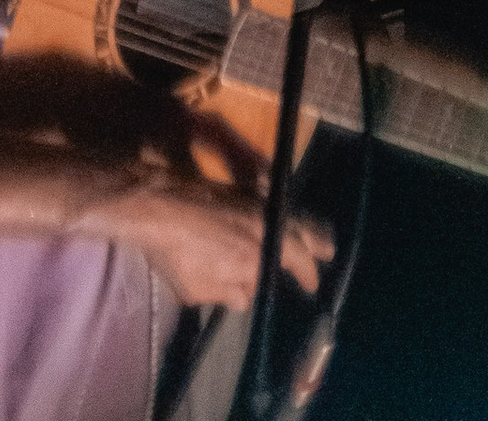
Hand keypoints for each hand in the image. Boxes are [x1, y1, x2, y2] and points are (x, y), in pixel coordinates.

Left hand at [93, 126, 333, 306]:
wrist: (157, 206)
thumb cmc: (176, 255)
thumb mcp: (197, 290)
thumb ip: (226, 294)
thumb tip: (244, 298)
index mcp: (256, 256)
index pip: (294, 266)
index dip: (306, 276)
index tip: (312, 285)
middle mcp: (262, 227)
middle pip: (300, 235)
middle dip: (316, 245)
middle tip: (329, 252)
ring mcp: (253, 203)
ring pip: (288, 214)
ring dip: (304, 225)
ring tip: (315, 232)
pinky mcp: (240, 188)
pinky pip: (271, 198)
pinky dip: (282, 206)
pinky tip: (282, 209)